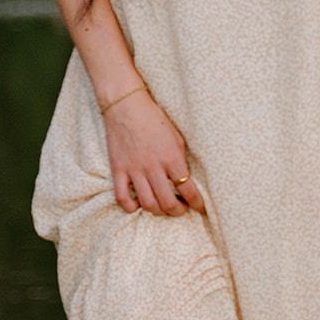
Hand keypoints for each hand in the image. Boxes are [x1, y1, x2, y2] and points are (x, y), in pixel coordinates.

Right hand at [101, 90, 204, 215]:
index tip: (201, 207)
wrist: (126, 106)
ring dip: (158, 212)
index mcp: (172, 158)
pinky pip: (122, 197)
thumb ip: (181, 159)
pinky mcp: (118, 169)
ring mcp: (134, 170)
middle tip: (181, 209)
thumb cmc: (155, 119)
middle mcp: (153, 167)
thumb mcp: (177, 137)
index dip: (197, 203)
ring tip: (163, 208)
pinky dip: (130, 207)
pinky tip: (138, 205)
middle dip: (178, 211)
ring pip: (147, 204)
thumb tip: (186, 178)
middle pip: (168, 202)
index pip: (189, 189)